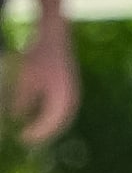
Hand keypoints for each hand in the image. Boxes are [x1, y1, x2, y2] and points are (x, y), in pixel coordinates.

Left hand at [5, 13, 77, 144]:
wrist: (55, 34)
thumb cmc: (38, 53)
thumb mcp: (25, 77)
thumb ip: (21, 99)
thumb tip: (16, 118)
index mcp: (62, 96)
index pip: (49, 123)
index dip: (35, 133)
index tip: (21, 137)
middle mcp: (72, 97)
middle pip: (59, 124)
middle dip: (43, 133)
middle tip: (25, 138)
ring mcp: (73, 93)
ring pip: (63, 118)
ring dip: (48, 127)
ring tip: (31, 132)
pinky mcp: (70, 89)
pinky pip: (63, 110)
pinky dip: (52, 117)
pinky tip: (37, 117)